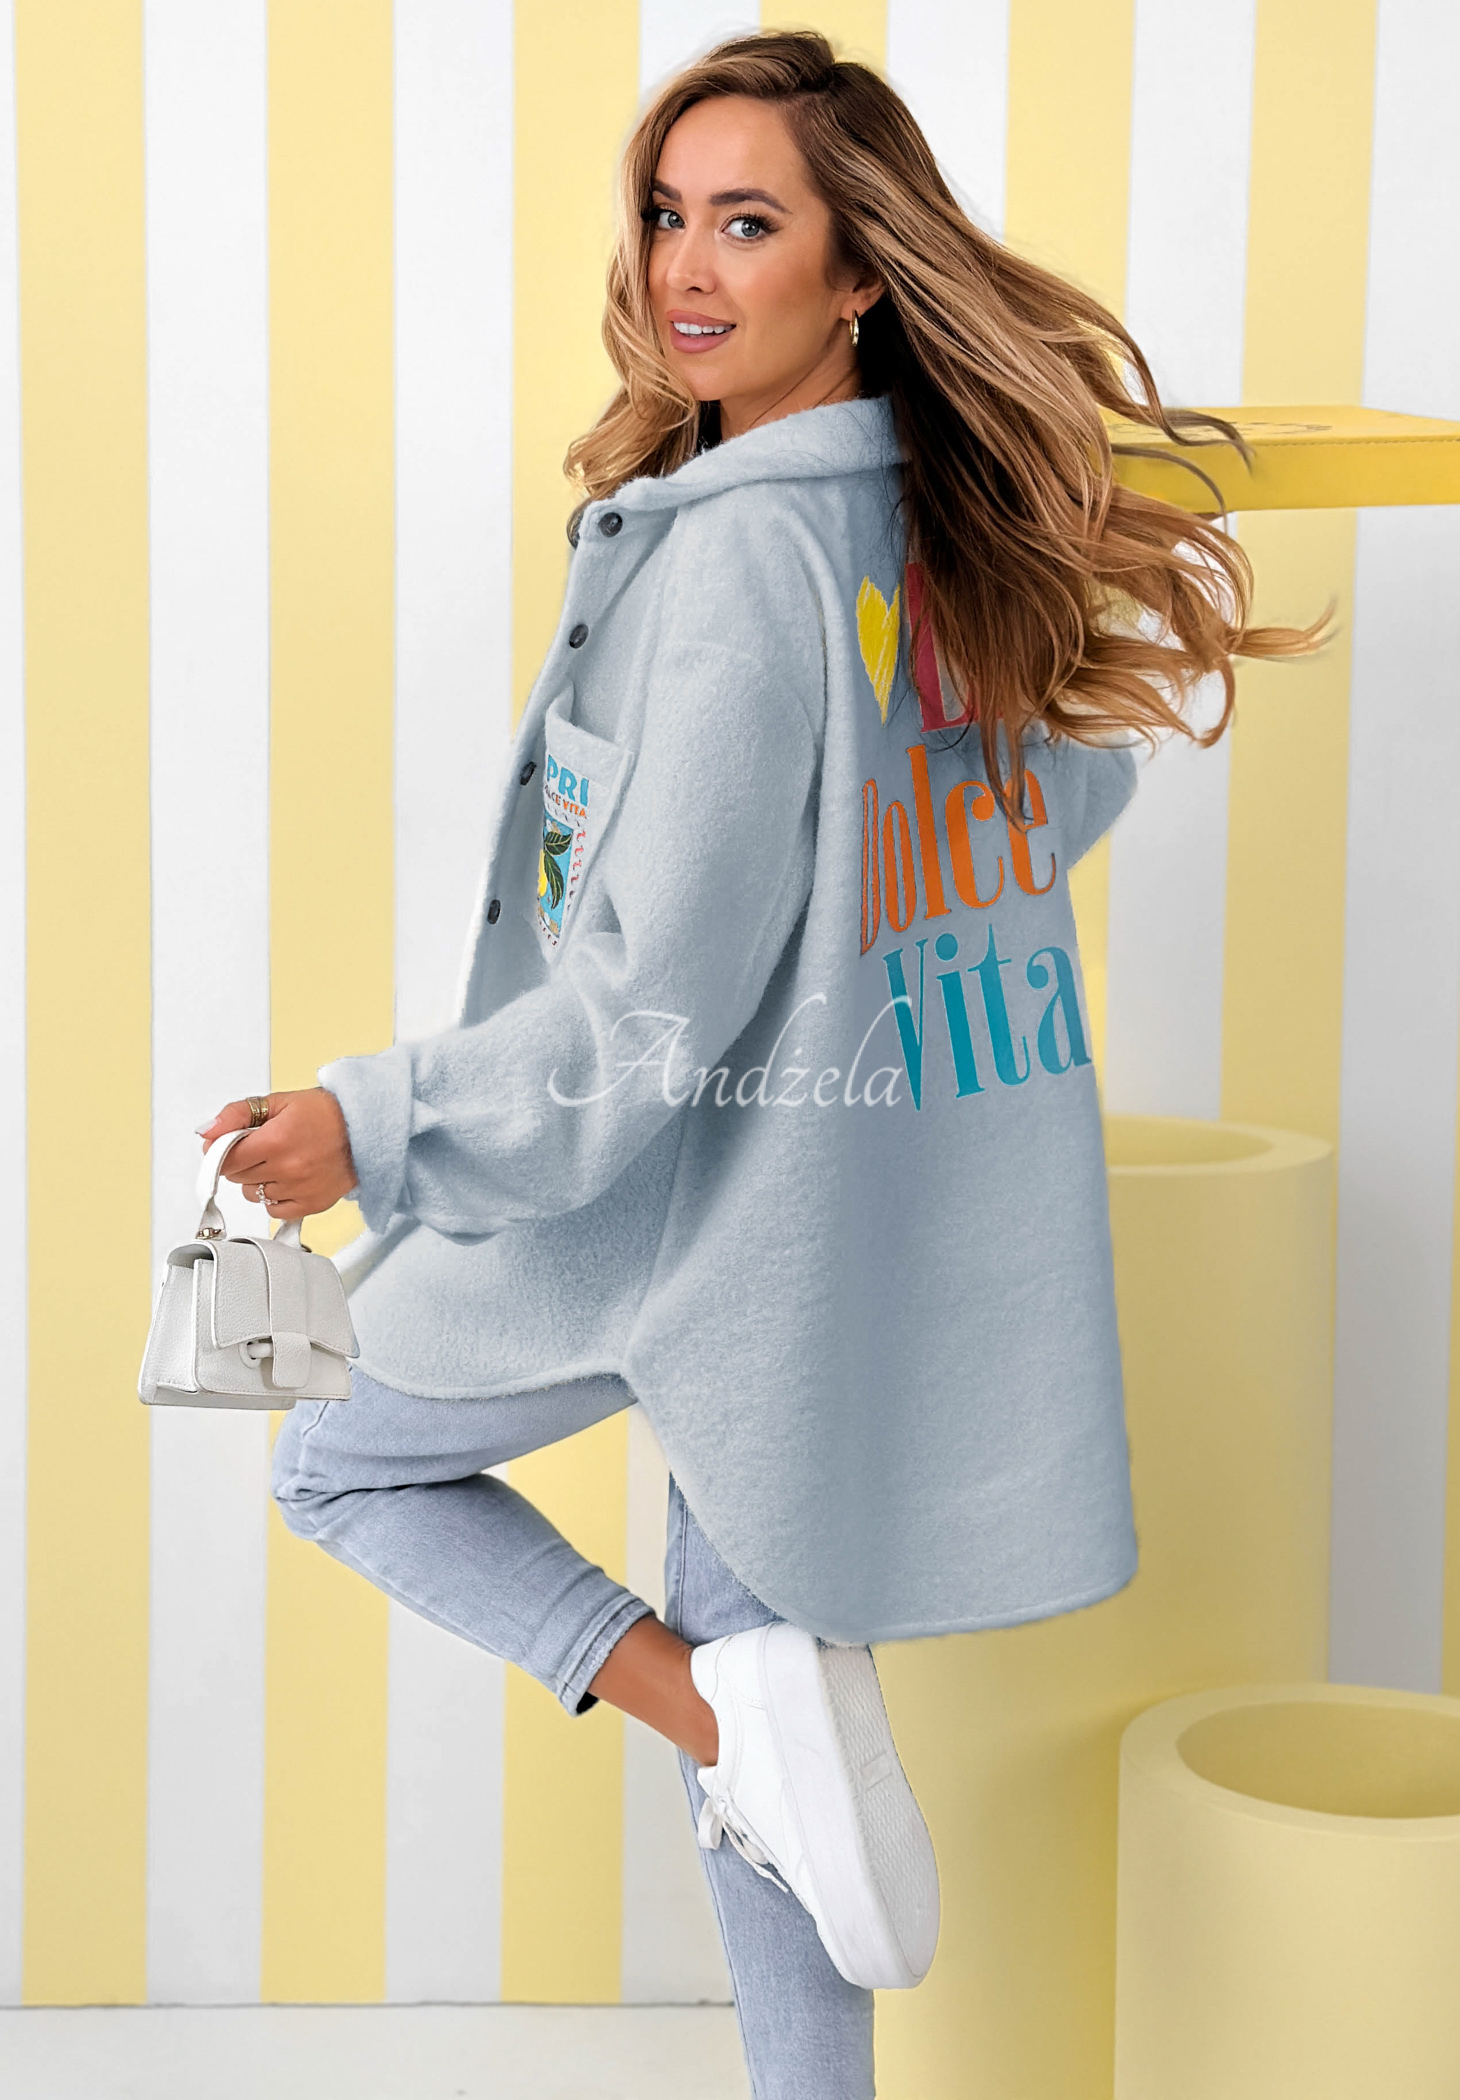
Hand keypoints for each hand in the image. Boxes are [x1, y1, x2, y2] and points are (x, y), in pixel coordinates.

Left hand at [197, 1089, 357, 1221]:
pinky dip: (275, 1197)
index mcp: (276, 1140)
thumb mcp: (278, 1101)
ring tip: (280, 1161)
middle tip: (263, 1147)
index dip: (222, 1151)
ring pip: (254, 1194)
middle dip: (243, 1162)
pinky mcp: (312, 1204)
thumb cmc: (326, 1113)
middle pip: (238, 1177)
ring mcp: (300, 1189)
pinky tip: (289, 1179)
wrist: (367, 1128)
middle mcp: (288, 1168)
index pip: (227, 1158)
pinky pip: (274, 1210)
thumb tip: (206, 1131)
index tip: (230, 1145)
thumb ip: (236, 1114)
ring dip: (259, 1180)